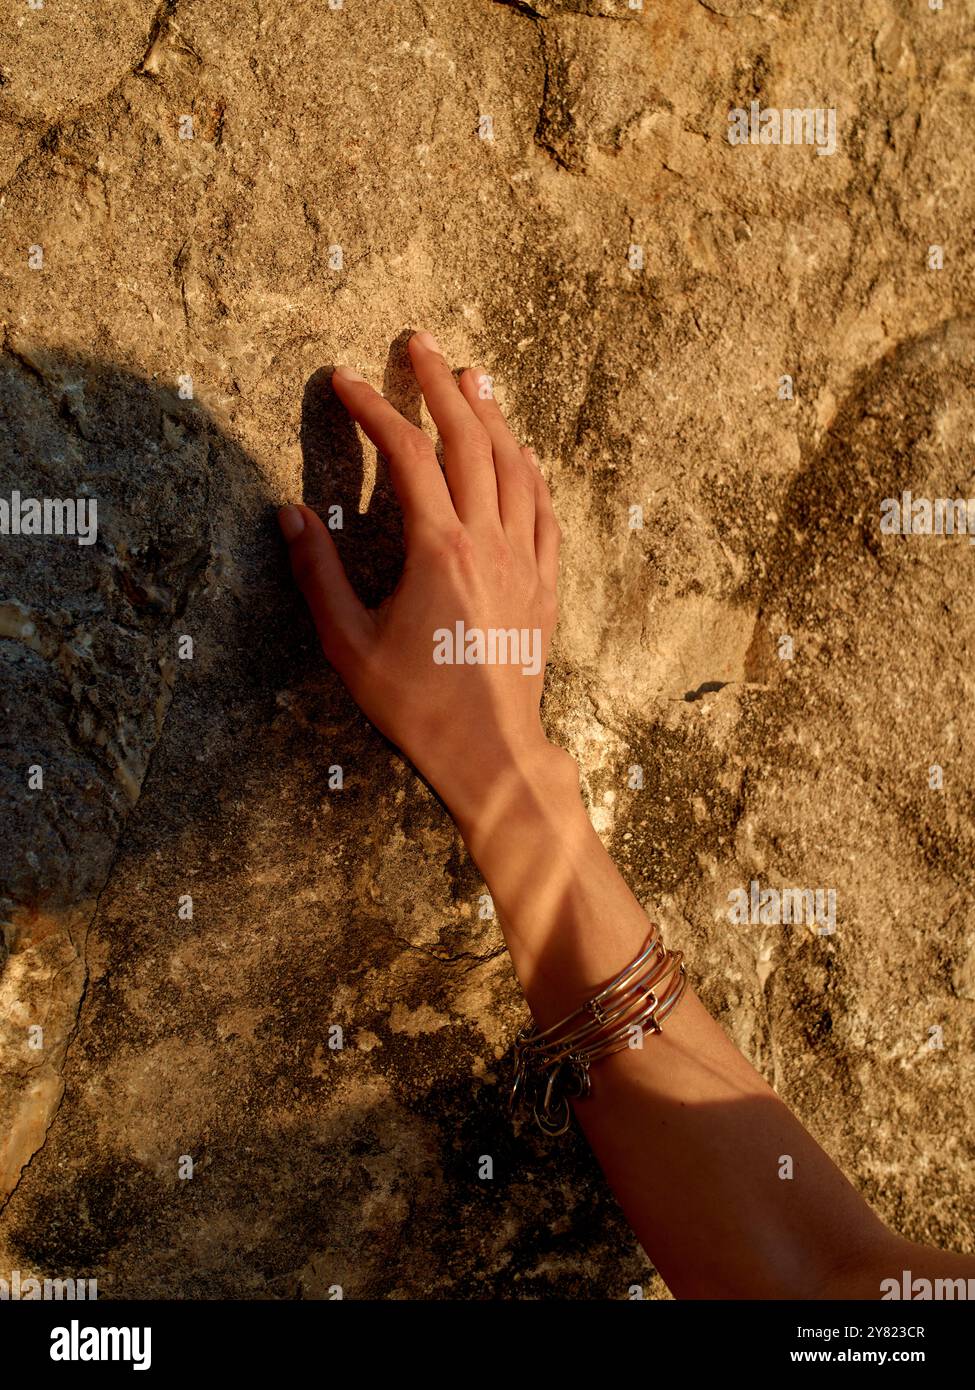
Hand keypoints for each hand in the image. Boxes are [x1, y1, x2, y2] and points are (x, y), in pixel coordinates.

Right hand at [277, 331, 570, 829]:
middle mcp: (489, 543)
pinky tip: (523, 454)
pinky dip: (532, 472)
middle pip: (470, 440)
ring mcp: (526, 561)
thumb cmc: (417, 706)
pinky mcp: (547, 585)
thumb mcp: (350, 645)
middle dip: (441, 384)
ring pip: (516, 467)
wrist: (491, 752)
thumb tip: (290, 513)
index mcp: (439, 550)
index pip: (406, 454)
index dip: (374, 408)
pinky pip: (546, 511)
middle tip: (419, 343)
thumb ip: (318, 575)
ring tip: (473, 377)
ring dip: (492, 416)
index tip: (345, 379)